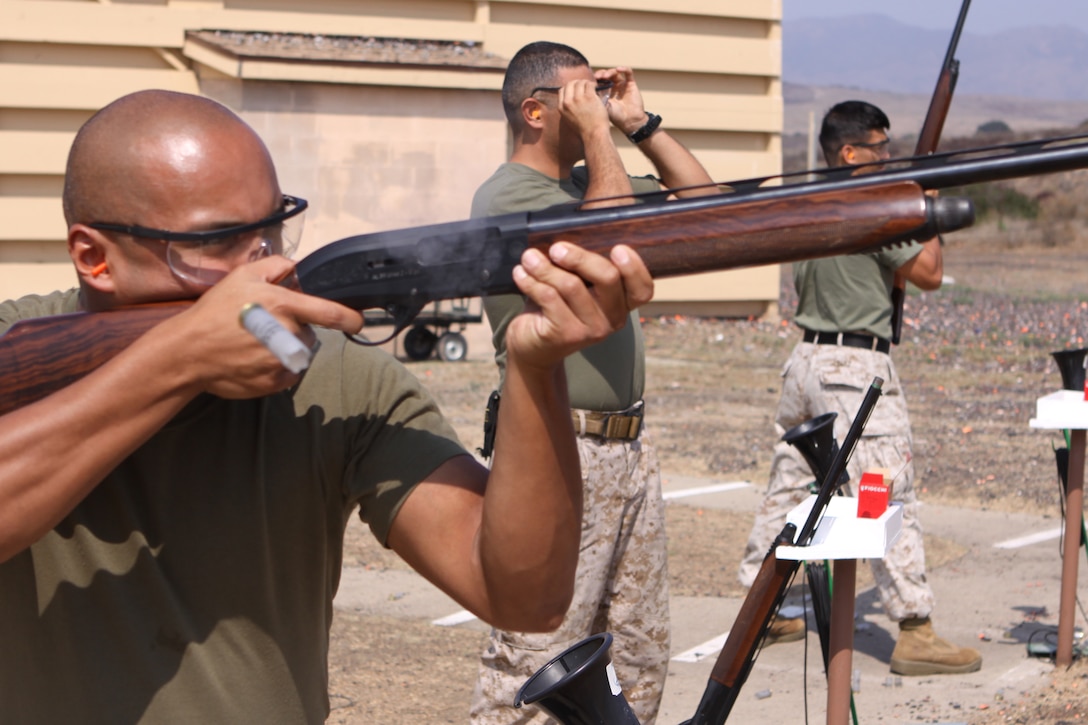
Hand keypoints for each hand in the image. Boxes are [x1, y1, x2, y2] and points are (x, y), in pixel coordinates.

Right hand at [165, 256, 362, 398]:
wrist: (189, 352)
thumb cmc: (215, 312)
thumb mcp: (242, 276)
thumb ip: (275, 267)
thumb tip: (296, 267)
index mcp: (284, 306)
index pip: (331, 313)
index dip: (351, 318)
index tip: (359, 321)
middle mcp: (288, 335)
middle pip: (310, 333)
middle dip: (296, 328)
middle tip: (266, 326)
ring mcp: (283, 361)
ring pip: (300, 352)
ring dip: (287, 347)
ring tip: (256, 343)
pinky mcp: (276, 382)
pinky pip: (289, 371)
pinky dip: (278, 365)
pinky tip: (254, 358)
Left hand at [504, 242, 652, 368]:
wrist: (534, 347)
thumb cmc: (556, 308)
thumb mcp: (576, 285)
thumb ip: (582, 265)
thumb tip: (576, 226)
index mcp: (621, 304)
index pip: (643, 288)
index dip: (635, 268)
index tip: (617, 248)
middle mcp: (612, 319)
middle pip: (608, 278)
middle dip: (580, 257)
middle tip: (556, 248)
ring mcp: (590, 329)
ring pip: (571, 286)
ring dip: (545, 267)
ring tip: (529, 258)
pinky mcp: (565, 335)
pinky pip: (549, 297)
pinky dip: (531, 281)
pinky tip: (520, 274)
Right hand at [556, 78, 611, 138]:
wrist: (593, 135)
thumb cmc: (583, 130)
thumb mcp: (569, 119)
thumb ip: (568, 108)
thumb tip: (571, 98)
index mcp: (561, 107)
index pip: (562, 90)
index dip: (569, 87)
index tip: (576, 88)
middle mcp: (568, 102)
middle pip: (570, 84)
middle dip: (577, 82)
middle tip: (584, 85)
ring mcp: (578, 99)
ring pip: (580, 82)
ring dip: (586, 83)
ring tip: (591, 87)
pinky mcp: (589, 97)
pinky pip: (590, 84)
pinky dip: (593, 84)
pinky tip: (596, 87)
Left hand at [596, 67, 646, 135]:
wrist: (630, 121)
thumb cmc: (616, 117)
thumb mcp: (603, 107)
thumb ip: (597, 99)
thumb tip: (588, 91)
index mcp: (605, 91)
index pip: (598, 81)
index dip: (595, 79)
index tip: (591, 81)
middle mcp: (613, 87)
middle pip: (605, 75)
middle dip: (601, 74)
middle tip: (597, 77)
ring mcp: (622, 84)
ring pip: (615, 73)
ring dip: (609, 72)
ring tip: (606, 76)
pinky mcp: (631, 83)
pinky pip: (628, 73)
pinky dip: (624, 69)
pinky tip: (619, 69)